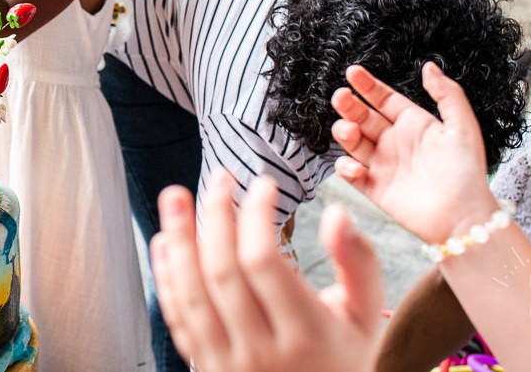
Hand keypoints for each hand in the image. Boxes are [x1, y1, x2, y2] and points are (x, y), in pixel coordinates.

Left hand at [150, 173, 382, 371]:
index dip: (257, 215)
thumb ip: (358, 262)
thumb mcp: (365, 316)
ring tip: (175, 197)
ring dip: (179, 239)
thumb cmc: (343, 357)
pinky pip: (178, 319)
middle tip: (219, 177)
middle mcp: (262, 353)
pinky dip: (167, 277)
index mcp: (306, 336)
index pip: (264, 262)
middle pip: (223, 272)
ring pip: (192, 294)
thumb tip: (337, 213)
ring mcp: (229, 363)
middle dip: (216, 215)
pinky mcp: (206, 366)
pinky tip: (165, 241)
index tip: (263, 184)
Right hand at [330, 63, 497, 244]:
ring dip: (345, 132)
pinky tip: (354, 164)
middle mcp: (395, 142)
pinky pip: (352, 174)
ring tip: (348, 130)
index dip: (368, 85)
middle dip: (349, 105)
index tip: (354, 73)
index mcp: (415, 124)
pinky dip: (346, 167)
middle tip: (342, 97)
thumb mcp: (463, 127)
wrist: (463, 217)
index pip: (384, 99)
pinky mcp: (375, 188)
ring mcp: (384, 165)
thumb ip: (447, 94)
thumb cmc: (468, 173)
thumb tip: (428, 66)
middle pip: (363, 117)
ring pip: (354, 142)